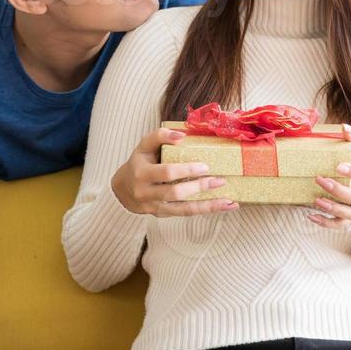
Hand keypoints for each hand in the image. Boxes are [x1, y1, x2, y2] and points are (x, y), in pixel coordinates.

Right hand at [111, 126, 238, 216]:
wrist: (122, 189)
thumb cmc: (139, 162)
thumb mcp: (143, 146)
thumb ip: (159, 136)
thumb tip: (181, 134)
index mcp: (141, 173)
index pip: (166, 173)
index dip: (186, 170)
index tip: (205, 166)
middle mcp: (146, 193)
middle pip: (175, 193)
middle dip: (199, 187)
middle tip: (220, 180)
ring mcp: (154, 206)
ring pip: (183, 210)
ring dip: (207, 205)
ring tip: (228, 201)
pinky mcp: (162, 214)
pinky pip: (185, 214)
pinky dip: (205, 210)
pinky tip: (222, 206)